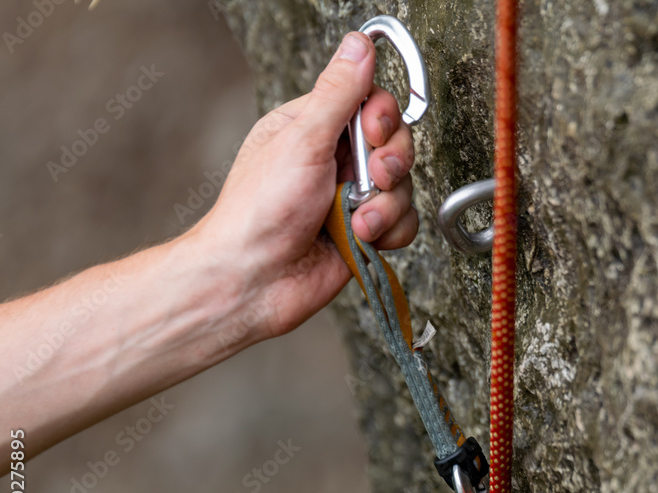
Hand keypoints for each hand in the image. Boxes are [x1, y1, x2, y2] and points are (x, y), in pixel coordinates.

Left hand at [189, 32, 418, 341]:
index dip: (383, 117)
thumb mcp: (301, 140)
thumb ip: (339, 93)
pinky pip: (403, 223)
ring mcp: (351, 199)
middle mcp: (334, 161)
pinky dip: (388, 232)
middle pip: (395, 143)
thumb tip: (358, 45)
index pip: (370, 103)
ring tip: (354, 220)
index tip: (372, 133)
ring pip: (403, 187)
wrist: (254, 281)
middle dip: (391, 163)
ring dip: (385, 206)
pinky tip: (361, 238)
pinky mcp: (364, 233)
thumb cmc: (259, 212)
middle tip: (374, 176)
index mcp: (312, 128)